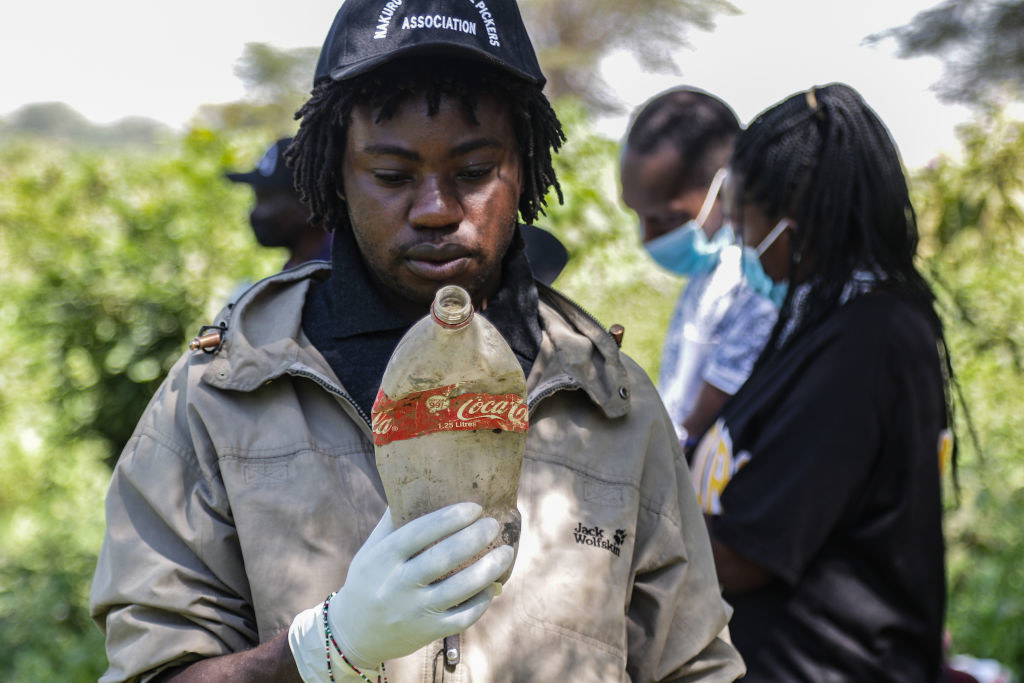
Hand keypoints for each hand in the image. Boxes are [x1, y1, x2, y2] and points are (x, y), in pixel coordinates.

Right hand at [329, 502, 512, 668]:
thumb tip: (415, 483)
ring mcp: (412, 611)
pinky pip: (461, 618)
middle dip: (474, 539)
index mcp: (383, 557)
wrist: (352, 634)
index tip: (475, 507)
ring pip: (458, 589)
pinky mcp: (426, 632)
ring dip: (488, 569)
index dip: (450, 518)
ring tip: (506, 552)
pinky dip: (482, 602)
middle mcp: (396, 584)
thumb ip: (393, 521)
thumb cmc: (368, 580)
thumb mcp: (372, 549)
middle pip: (442, 559)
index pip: (420, 532)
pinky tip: (493, 586)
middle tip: (493, 524)